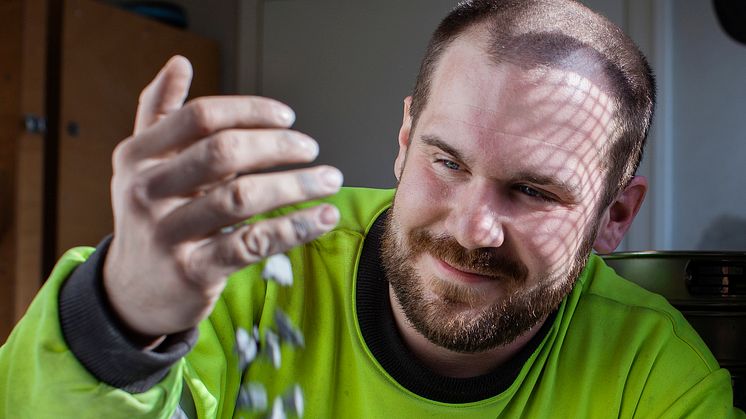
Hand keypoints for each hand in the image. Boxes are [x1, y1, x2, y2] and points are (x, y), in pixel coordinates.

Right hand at [103, 56, 341, 340]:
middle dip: (276, 146)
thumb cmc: (150, 215)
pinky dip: (293, 228)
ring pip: (241, 198)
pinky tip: (322, 217)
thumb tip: (179, 62)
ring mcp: (168, 233)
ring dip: (294, 185)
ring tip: (329, 180)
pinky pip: (252, 244)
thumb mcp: (141, 163)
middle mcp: (146, 191)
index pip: (200, 117)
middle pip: (222, 152)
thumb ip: (159, 112)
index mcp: (138, 155)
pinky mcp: (193, 271)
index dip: (249, 111)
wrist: (132, 290)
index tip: (287, 117)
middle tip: (311, 148)